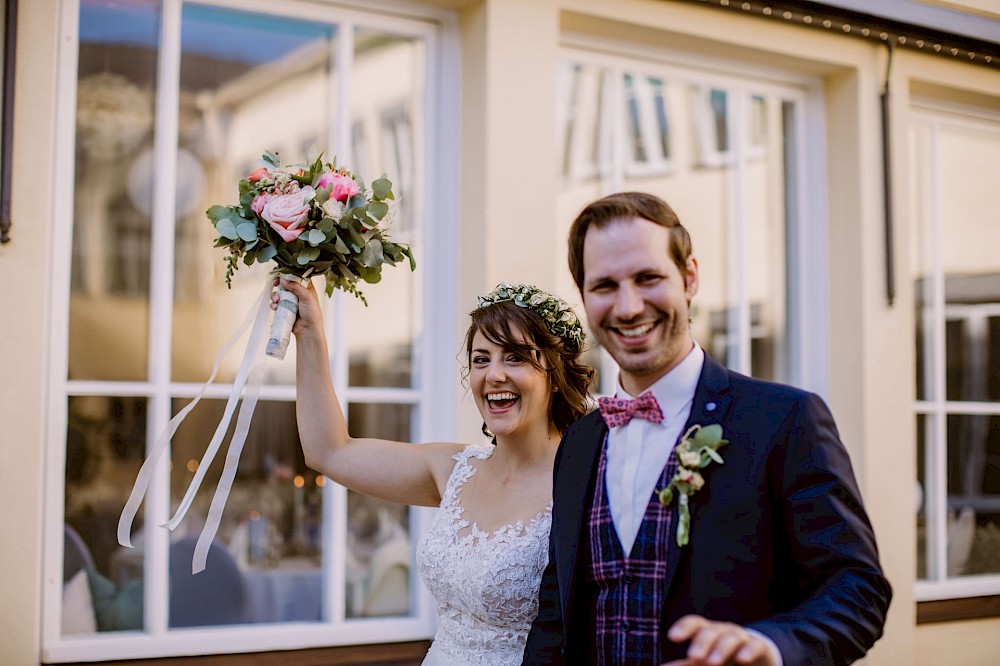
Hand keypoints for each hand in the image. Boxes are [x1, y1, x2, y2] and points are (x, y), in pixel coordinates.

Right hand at [270, 276, 320, 335]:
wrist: (308, 330)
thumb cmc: (312, 313)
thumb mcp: (307, 296)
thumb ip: (296, 286)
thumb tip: (283, 279)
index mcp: (306, 287)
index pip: (296, 276)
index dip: (288, 274)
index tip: (281, 275)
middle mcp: (298, 293)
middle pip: (285, 284)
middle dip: (279, 284)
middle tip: (275, 284)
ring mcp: (290, 301)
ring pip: (279, 293)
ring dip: (275, 295)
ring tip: (276, 300)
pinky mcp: (284, 309)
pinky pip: (276, 303)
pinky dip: (274, 304)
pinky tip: (275, 307)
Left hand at [660, 615, 775, 665]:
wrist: (758, 658)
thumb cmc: (724, 658)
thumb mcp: (703, 661)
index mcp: (707, 632)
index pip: (694, 623)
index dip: (683, 627)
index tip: (672, 637)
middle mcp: (723, 631)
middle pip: (711, 630)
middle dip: (701, 642)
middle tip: (693, 657)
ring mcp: (742, 637)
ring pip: (731, 637)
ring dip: (721, 649)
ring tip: (712, 662)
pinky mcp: (760, 647)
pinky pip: (755, 645)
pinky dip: (748, 651)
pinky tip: (742, 660)